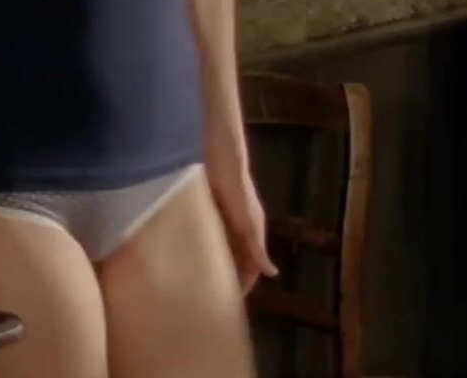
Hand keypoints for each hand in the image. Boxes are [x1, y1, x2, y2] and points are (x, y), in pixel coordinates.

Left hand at [210, 170, 278, 294]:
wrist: (222, 165)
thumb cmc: (237, 195)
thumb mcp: (248, 225)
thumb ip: (256, 249)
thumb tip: (273, 274)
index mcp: (253, 236)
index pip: (250, 268)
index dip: (244, 284)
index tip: (232, 302)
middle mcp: (240, 231)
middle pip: (237, 260)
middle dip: (229, 276)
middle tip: (212, 295)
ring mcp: (226, 222)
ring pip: (223, 250)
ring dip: (217, 264)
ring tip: (201, 280)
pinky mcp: (211, 213)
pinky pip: (210, 237)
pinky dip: (206, 248)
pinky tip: (193, 256)